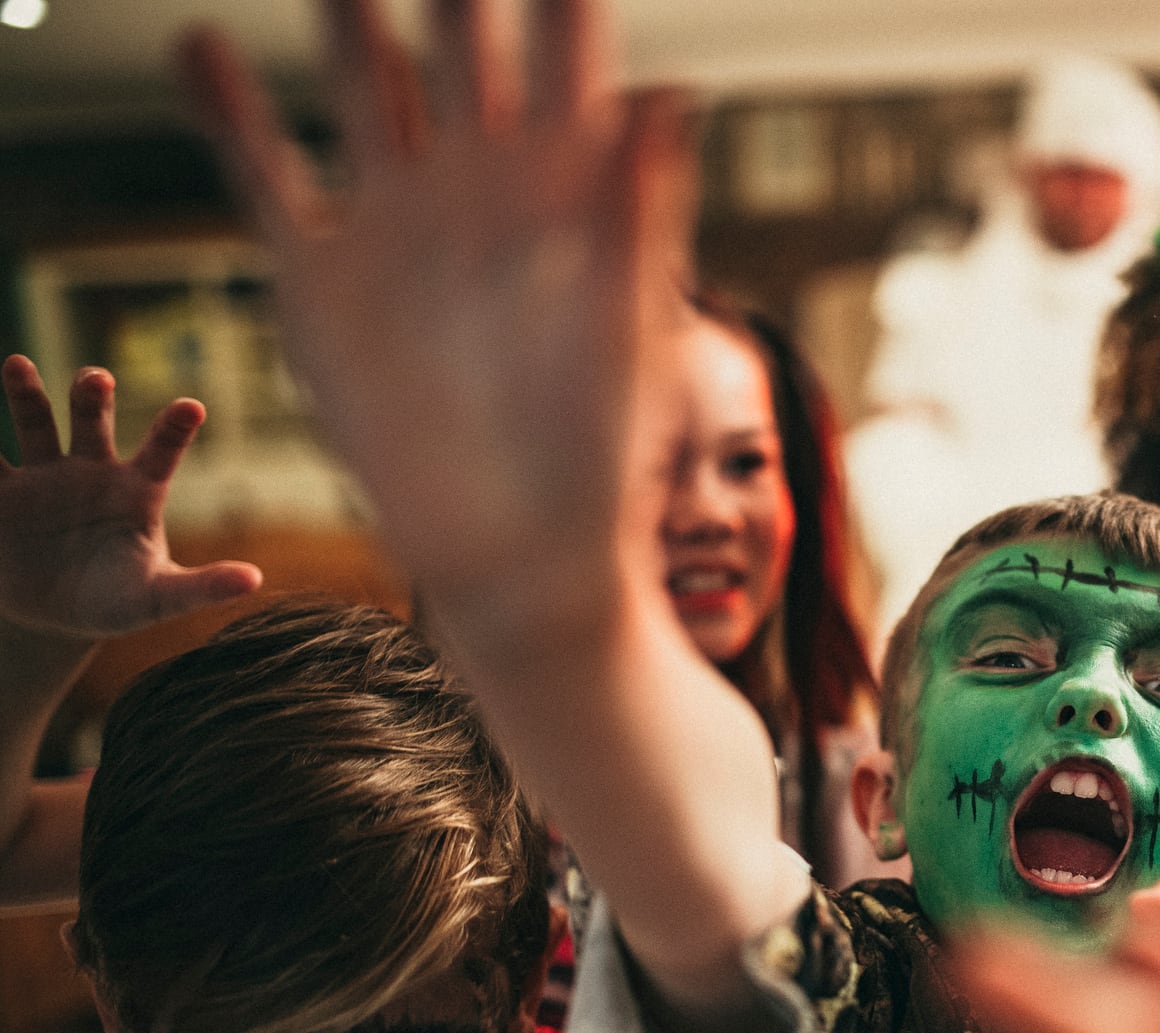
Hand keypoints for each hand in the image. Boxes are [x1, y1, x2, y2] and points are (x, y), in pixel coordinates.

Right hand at [0, 355, 259, 639]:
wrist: (56, 613)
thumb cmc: (118, 600)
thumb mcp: (158, 599)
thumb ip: (201, 587)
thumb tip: (254, 580)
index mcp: (136, 491)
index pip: (162, 451)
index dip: (176, 429)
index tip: (193, 407)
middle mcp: (91, 470)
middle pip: (93, 421)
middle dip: (93, 396)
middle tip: (97, 378)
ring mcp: (42, 476)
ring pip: (35, 425)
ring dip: (27, 394)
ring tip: (19, 364)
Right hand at [178, 0, 695, 628]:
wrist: (526, 558)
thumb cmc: (604, 455)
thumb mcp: (630, 326)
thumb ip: (640, 208)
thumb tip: (670, 94)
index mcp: (567, 196)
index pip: (565, 60)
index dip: (560, 0)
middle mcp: (479, 192)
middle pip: (457, 50)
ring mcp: (396, 229)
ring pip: (361, 90)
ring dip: (348, 25)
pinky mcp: (322, 284)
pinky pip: (265, 180)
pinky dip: (228, 116)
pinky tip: (200, 48)